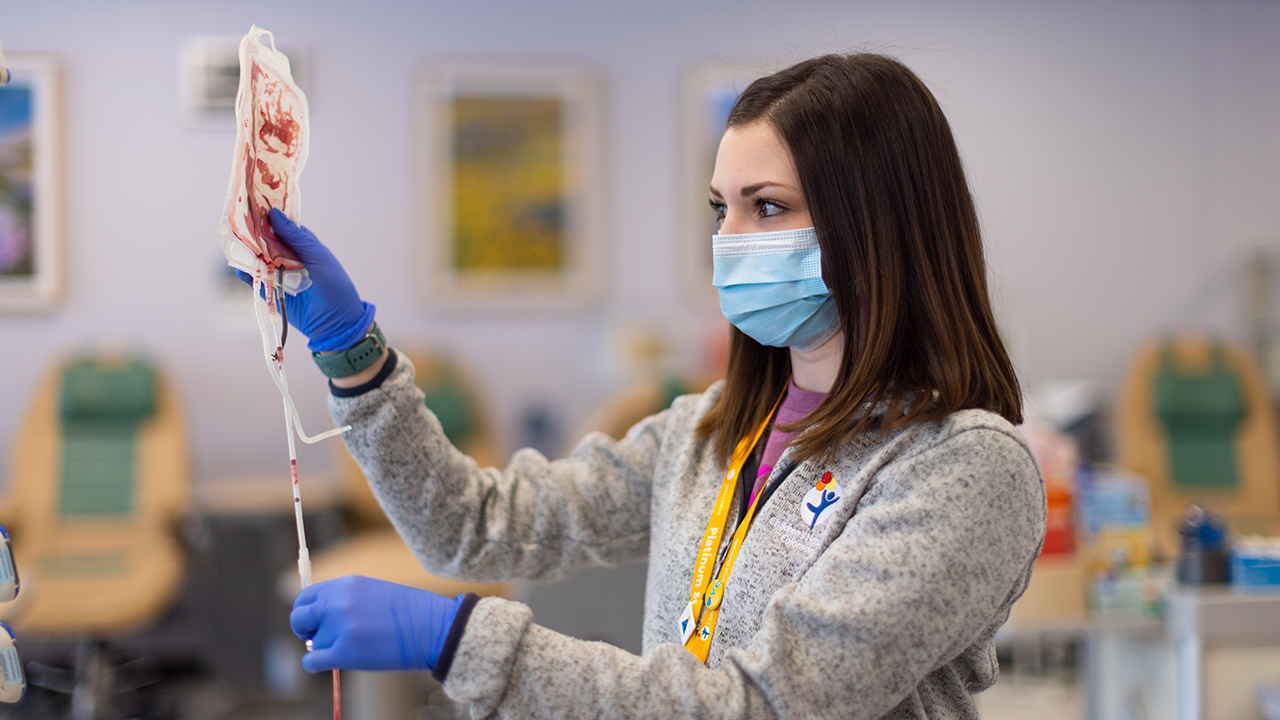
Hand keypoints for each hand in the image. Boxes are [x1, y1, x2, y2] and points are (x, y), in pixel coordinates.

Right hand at [238, 208, 375, 351]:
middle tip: (235, 223)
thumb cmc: (334, 285)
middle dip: (252, 233)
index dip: (266, 216)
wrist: (336, 322)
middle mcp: (287, 257)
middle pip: (264, 241)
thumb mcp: (317, 256)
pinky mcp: (272, 291)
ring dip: (247, 253)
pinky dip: (247, 274)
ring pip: (257, 260)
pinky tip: (241, 269)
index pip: (280, 225)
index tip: (250, 203)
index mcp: (301, 244)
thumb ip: (296, 238)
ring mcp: (278, 273)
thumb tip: (275, 214)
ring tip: (234, 244)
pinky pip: (255, 280)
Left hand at [290, 575, 462, 671]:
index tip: (314, 621)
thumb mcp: (372, 592)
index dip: (306, 611)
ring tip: (352, 647)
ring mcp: (341, 627)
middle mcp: (338, 602)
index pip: (305, 596)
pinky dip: (316, 664)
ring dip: (325, 648)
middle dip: (304, 629)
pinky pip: (312, 661)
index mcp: (345, 584)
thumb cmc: (409, 611)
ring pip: (313, 643)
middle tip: (317, 637)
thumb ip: (343, 600)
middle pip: (298, 617)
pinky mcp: (345, 652)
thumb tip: (317, 622)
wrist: (432, 627)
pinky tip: (330, 663)